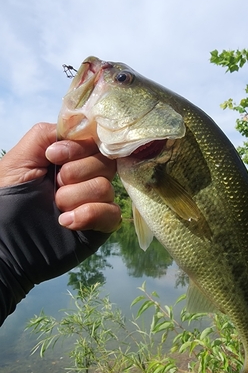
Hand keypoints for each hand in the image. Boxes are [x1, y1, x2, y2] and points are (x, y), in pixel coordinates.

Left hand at [0, 123, 121, 232]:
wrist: (3, 248)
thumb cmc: (5, 204)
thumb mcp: (18, 162)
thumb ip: (45, 135)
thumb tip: (79, 124)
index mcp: (66, 160)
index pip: (92, 141)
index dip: (78, 146)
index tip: (53, 156)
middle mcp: (83, 178)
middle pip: (104, 161)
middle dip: (76, 172)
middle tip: (53, 186)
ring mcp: (93, 203)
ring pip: (106, 187)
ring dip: (76, 197)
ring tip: (56, 208)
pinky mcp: (99, 227)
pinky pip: (112, 214)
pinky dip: (90, 215)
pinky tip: (66, 222)